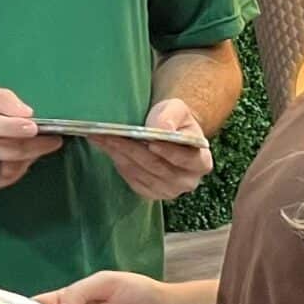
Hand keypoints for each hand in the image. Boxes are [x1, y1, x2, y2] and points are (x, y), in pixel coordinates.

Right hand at [0, 84, 62, 194]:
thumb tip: (26, 113)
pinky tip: (20, 162)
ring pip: (5, 168)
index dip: (13, 128)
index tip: (35, 127)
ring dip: (26, 160)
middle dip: (33, 146)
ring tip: (36, 149)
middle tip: (53, 141)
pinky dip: (15, 173)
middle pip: (3, 150)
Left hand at [86, 97, 212, 201]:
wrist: (167, 133)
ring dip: (120, 156)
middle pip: (156, 166)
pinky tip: (108, 150)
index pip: (185, 159)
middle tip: (109, 134)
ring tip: (101, 138)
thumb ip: (171, 117)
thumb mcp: (177, 109)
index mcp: (201, 162)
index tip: (150, 141)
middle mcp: (187, 181)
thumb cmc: (174, 120)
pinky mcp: (151, 194)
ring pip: (141, 174)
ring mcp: (168, 191)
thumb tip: (162, 129)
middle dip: (132, 149)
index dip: (168, 151)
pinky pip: (133, 180)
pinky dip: (119, 164)